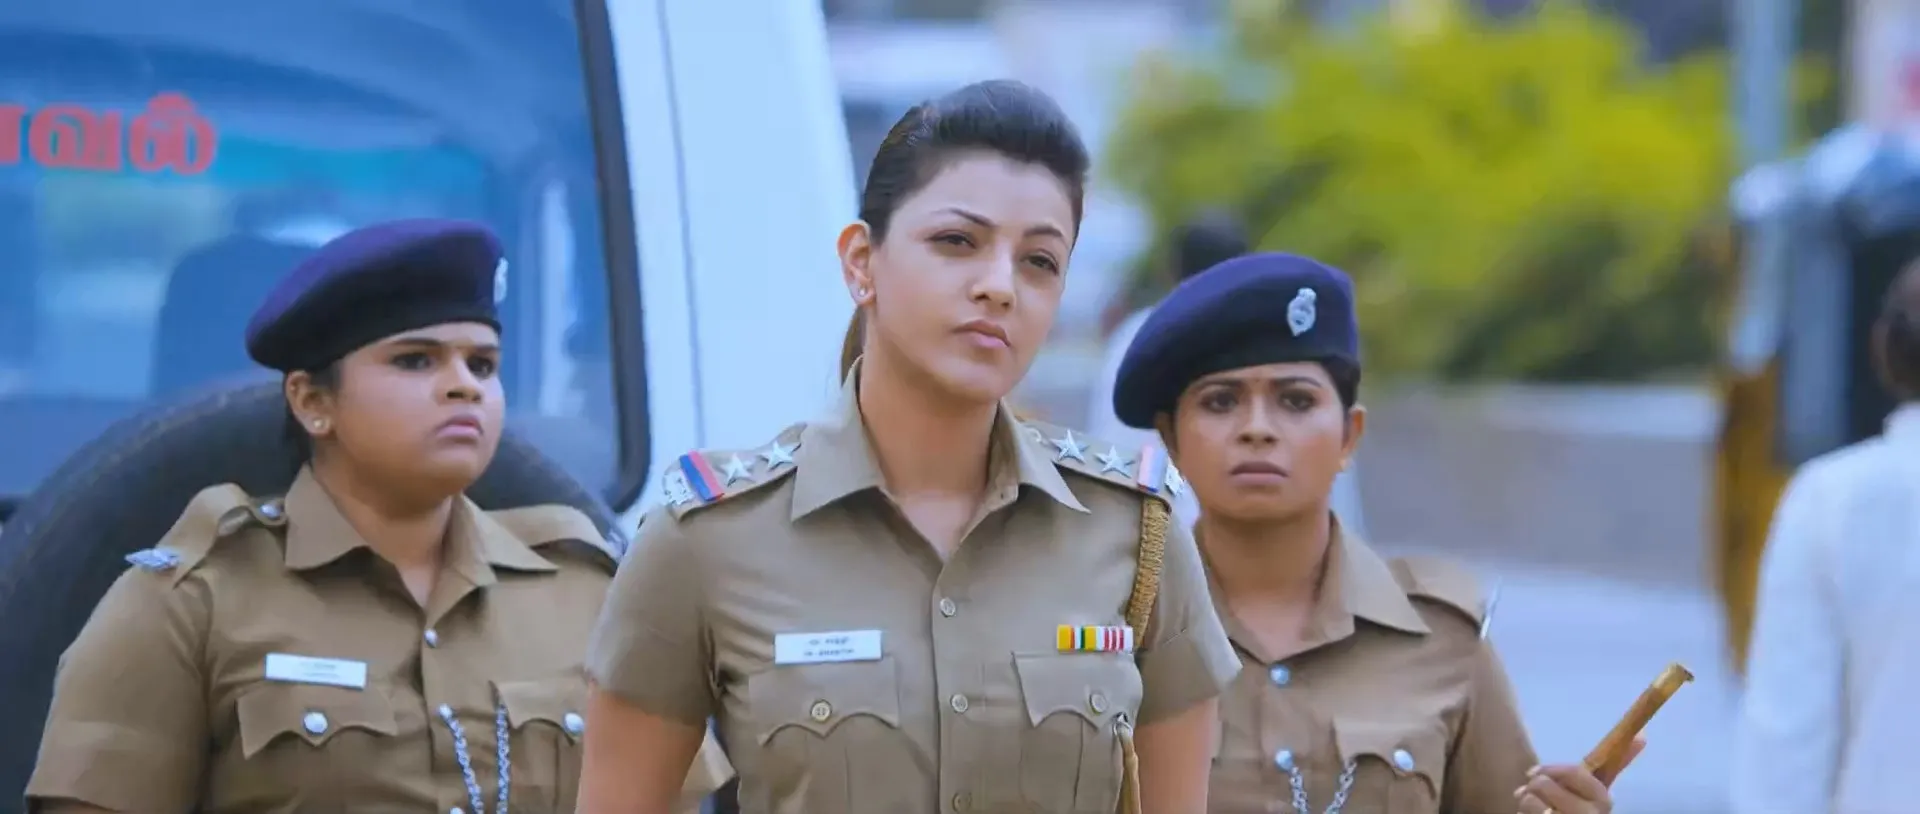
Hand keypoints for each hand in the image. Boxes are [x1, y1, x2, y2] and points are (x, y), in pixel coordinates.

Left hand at [1513, 737, 1644, 813]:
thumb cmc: (1580, 810)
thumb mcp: (1594, 792)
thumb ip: (1613, 766)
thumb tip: (1643, 736)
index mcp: (1603, 801)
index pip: (1575, 772)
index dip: (1551, 769)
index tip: (1534, 772)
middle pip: (1545, 783)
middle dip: (1533, 786)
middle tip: (1532, 793)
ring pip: (1529, 799)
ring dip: (1525, 801)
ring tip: (1535, 809)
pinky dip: (1521, 813)